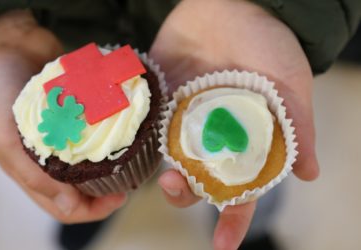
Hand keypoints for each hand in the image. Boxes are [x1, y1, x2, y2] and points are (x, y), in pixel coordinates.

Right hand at [0, 10, 125, 222]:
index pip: (65, 206)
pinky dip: (110, 124)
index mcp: (29, 170)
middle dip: (109, 185)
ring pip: (94, 154)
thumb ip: (33, 173)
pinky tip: (127, 120)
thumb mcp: (4, 139)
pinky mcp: (73, 108)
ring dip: (114, 154)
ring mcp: (63, 131)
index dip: (94, 210)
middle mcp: (50, 156)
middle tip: (134, 173)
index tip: (121, 196)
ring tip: (137, 148)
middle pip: (84, 185)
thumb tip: (69, 207)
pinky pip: (95, 123)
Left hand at [150, 0, 318, 248]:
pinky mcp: (162, 100)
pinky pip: (146, 127)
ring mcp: (184, 120)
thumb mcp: (289, 83)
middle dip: (187, 194)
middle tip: (177, 186)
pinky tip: (127, 147)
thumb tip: (309, 174)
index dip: (233, 219)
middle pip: (197, 181)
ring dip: (160, 174)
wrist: (230, 4)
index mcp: (246, 140)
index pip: (242, 189)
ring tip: (160, 174)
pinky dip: (137, 140)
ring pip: (167, 161)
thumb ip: (297, 127)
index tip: (223, 246)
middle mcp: (213, 136)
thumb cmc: (267, 42)